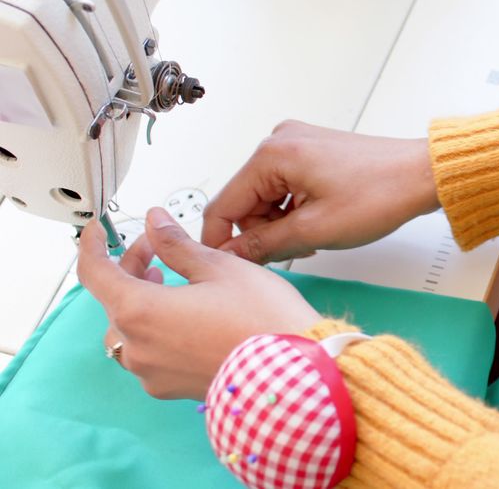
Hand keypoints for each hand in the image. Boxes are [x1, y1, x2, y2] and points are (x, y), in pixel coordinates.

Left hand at [78, 207, 321, 399]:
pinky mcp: (173, 388)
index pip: (94, 272)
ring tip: (173, 284)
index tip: (98, 232)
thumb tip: (155, 223)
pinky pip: (152, 354)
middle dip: (132, 269)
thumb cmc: (261, 320)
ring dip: (143, 301)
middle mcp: (138, 348)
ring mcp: (153, 373)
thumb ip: (177, 244)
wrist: (293, 374)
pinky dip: (159, 330)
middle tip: (159, 249)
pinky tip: (188, 317)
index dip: (93, 245)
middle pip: (114, 300)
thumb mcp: (219, 266)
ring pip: (130, 330)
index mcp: (139, 312)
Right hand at [202, 120, 439, 263]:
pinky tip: (320, 222)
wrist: (422, 176)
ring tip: (315, 236)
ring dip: (282, 223)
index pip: (223, 205)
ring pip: (267, 197)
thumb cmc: (381, 193)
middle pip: (245, 201)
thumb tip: (231, 255)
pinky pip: (287, 187)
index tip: (227, 268)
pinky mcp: (312, 151)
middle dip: (263, 232)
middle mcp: (279, 141)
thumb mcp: (314, 230)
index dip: (221, 242)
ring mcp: (297, 144)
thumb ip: (263, 244)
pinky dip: (297, 210)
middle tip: (295, 250)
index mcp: (272, 154)